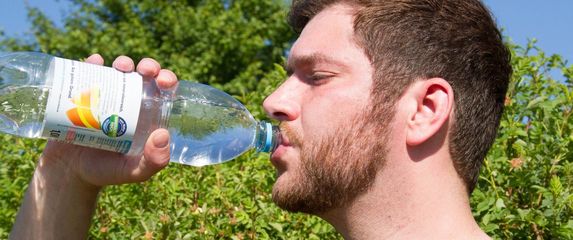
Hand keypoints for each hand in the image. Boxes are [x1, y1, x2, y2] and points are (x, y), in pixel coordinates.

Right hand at [41, 54, 177, 188]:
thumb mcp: (133, 172)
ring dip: (123, 62)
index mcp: (148, 114)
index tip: (164, 81)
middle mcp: (130, 101)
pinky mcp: (82, 93)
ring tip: (121, 67)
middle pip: (144, 75)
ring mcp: (106, 95)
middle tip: (145, 71)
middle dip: (148, 66)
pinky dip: (93, 63)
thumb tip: (162, 135)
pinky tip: (95, 62)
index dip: (168, 80)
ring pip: (119, 70)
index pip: (163, 92)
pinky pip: (88, 72)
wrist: (69, 171)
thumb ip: (153, 162)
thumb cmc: (106, 171)